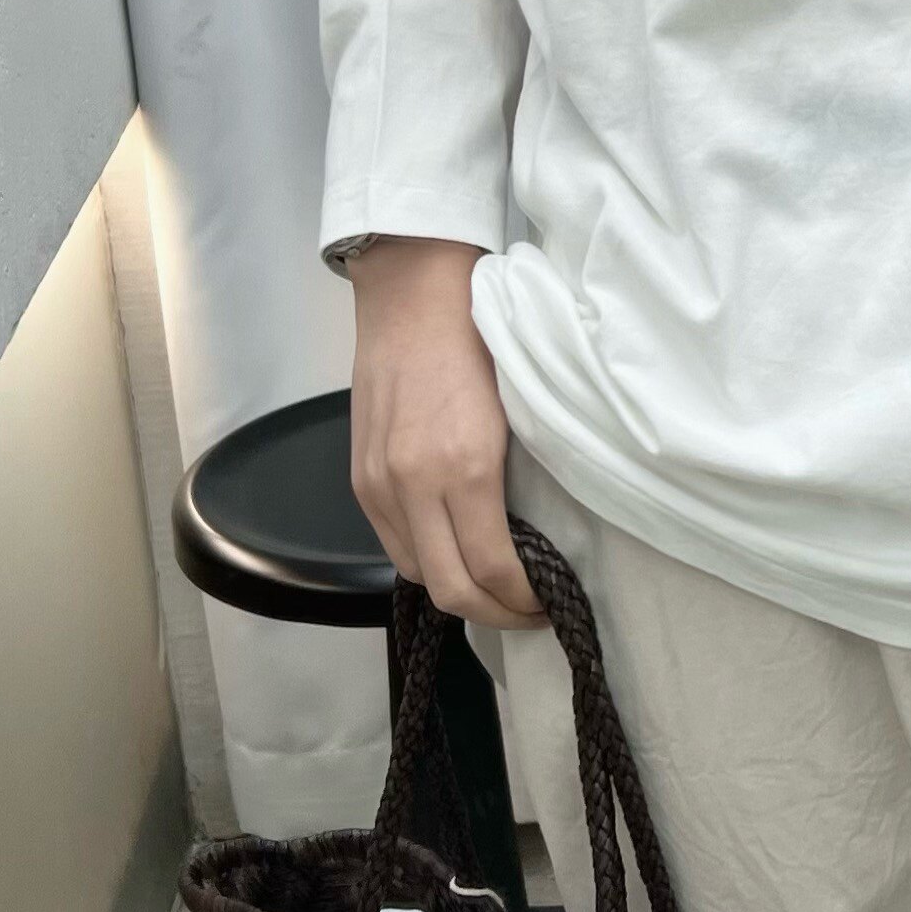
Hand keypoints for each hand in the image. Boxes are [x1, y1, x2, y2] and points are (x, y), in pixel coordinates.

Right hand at [346, 238, 544, 628]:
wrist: (412, 296)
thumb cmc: (477, 341)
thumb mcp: (516, 412)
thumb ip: (513, 481)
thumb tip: (528, 541)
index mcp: (461, 467)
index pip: (491, 570)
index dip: (523, 601)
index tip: (550, 603)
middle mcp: (411, 485)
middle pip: (449, 590)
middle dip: (495, 615)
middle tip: (529, 613)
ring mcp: (377, 484)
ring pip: (416, 573)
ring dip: (457, 592)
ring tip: (495, 588)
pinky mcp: (360, 479)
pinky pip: (392, 544)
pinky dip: (427, 561)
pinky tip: (456, 553)